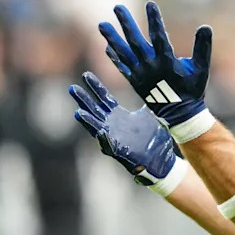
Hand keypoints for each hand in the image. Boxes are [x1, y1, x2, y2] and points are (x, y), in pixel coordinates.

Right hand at [69, 71, 178, 185]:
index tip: (86, 75)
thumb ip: (146, 104)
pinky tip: (100, 132)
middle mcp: (113, 126)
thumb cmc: (154, 138)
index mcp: (119, 115)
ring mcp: (115, 139)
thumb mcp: (150, 116)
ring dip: (88, 121)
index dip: (95, 87)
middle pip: (95, 110)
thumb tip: (152, 86)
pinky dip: (104, 139)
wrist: (161, 159)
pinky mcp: (121, 152)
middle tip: (72, 88)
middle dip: (84, 100)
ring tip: (78, 112)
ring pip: (97, 128)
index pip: (104, 98)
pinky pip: (109, 146)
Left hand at [98, 1, 211, 126]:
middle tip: (117, 7)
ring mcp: (140, 75)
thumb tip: (205, 27)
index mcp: (167, 61)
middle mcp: (151, 66)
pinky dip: (115, 57)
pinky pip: (122, 68)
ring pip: (123, 53)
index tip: (150, 3)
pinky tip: (108, 47)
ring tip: (102, 24)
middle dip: (126, 23)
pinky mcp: (135, 82)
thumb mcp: (202, 69)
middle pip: (135, 40)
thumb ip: (203, 47)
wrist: (180, 114)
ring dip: (112, 38)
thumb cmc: (193, 90)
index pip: (159, 35)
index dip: (154, 19)